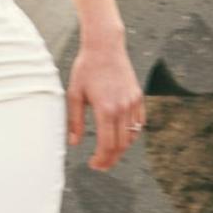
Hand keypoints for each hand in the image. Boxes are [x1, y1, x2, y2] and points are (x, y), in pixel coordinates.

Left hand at [66, 41, 144, 170]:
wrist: (105, 47)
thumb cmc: (86, 69)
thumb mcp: (73, 94)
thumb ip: (74, 121)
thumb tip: (73, 143)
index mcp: (105, 109)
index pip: (107, 144)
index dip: (101, 159)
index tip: (93, 165)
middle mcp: (123, 108)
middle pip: (121, 145)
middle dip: (111, 159)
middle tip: (100, 165)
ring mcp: (133, 102)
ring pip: (132, 136)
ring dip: (121, 149)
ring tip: (108, 153)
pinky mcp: (138, 97)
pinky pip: (139, 123)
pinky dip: (131, 135)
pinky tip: (121, 138)